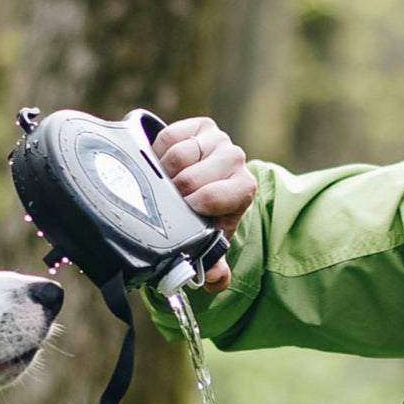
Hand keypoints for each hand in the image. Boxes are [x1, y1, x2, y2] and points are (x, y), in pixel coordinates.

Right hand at [151, 118, 256, 292]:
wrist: (204, 183)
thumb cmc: (209, 214)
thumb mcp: (210, 239)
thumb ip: (214, 265)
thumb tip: (213, 279)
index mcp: (244, 188)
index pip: (217, 195)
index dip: (195, 205)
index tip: (185, 211)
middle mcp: (235, 159)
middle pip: (192, 177)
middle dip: (176, 192)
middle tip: (171, 199)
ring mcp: (218, 139)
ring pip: (179, 156)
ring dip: (165, 172)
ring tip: (166, 182)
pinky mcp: (199, 125)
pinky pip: (170, 136)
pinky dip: (160, 151)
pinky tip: (164, 163)